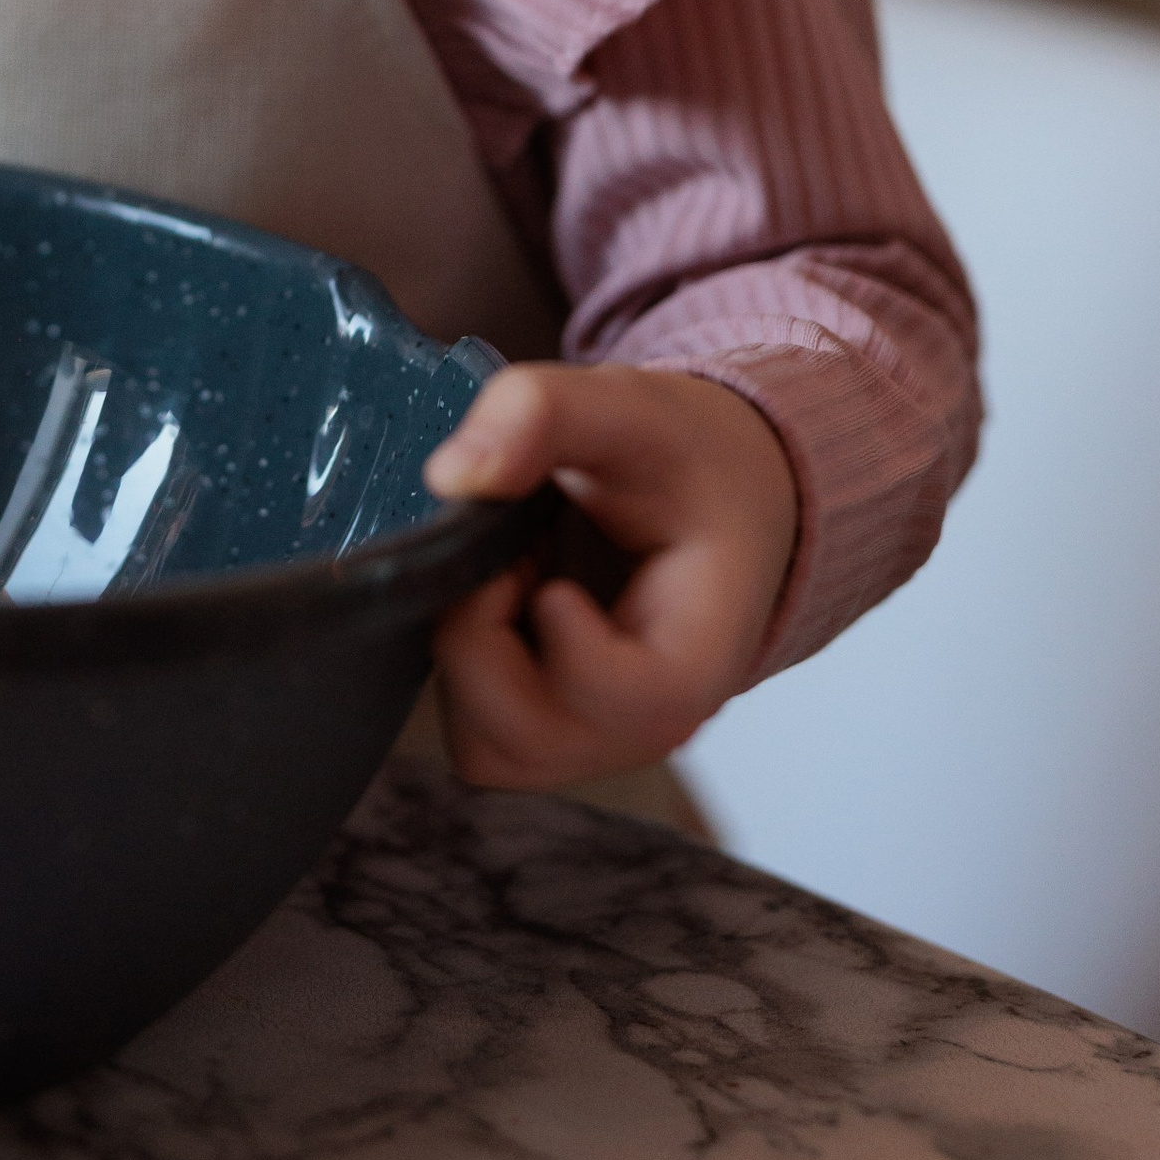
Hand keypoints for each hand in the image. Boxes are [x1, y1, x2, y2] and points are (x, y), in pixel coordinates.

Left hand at [421, 362, 799, 787]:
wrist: (710, 495)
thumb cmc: (680, 461)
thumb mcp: (628, 410)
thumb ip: (546, 414)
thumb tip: (450, 475)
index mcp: (700, 656)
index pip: (639, 705)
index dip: (572, 649)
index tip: (548, 579)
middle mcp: (651, 724)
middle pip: (529, 739)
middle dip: (484, 637)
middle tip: (515, 555)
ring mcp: (597, 739)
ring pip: (487, 749)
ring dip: (468, 653)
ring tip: (515, 574)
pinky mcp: (550, 731)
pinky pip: (474, 736)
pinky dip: (462, 668)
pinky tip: (502, 603)